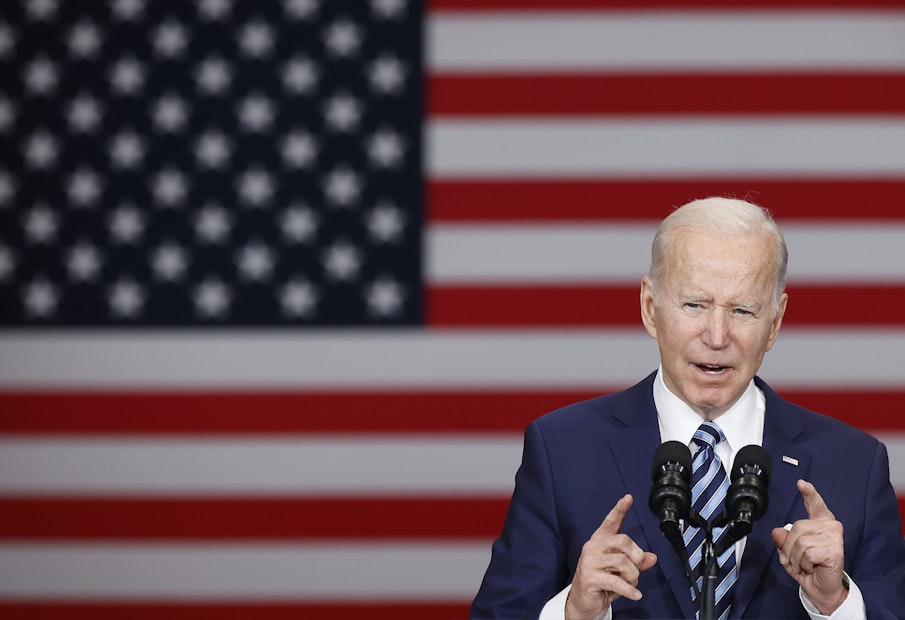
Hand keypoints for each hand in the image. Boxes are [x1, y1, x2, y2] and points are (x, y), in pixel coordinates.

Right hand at [565, 494, 656, 619]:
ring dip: (633, 576)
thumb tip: (652, 557)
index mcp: (600, 542)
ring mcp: (589, 561)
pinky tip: (635, 594)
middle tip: (636, 570)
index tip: (628, 498)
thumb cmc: (601, 583)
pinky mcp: (590, 576)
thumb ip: (636, 562)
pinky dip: (630, 590)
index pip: (611, 522)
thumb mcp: (621, 572)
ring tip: (631, 584)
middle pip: (623, 540)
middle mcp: (593, 547)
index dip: (620, 510)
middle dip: (636, 556)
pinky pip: (617, 581)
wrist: (582, 602)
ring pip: (622, 561)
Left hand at [771, 480, 846, 614]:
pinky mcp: (835, 550)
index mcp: (820, 522)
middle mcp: (830, 526)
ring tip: (806, 564)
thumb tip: (778, 532)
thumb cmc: (808, 567)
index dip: (808, 493)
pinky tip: (813, 568)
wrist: (821, 589)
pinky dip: (804, 564)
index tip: (801, 483)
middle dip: (789, 547)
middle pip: (797, 527)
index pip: (815, 504)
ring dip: (796, 558)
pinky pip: (807, 554)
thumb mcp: (789, 551)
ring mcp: (834, 538)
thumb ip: (783, 539)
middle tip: (797, 559)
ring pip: (800, 542)